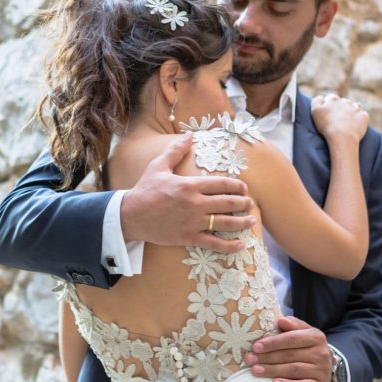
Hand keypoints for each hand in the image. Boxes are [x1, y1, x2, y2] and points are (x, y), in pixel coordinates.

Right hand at [120, 134, 254, 254]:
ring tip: (251, 220)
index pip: (221, 184)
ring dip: (242, 221)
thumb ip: (176, 151)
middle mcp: (195, 203)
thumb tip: (189, 136)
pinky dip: (229, 245)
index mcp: (189, 185)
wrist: (130, 215)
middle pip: (228, 202)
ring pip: (225, 222)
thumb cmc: (144, 190)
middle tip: (250, 203)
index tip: (244, 188)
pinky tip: (241, 244)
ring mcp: (193, 222)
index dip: (237, 186)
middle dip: (243, 203)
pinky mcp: (188, 237)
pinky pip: (214, 243)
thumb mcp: (158, 166)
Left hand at [245, 316, 332, 381]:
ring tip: (255, 371)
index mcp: (315, 337)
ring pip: (293, 370)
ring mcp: (321, 370)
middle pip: (290, 355)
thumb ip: (292, 324)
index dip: (272, 343)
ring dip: (272, 371)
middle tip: (250, 359)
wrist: (326, 365)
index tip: (255, 347)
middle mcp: (321, 353)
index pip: (291, 339)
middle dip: (267, 357)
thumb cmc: (307, 346)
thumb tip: (280, 320)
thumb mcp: (303, 331)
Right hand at [311, 93, 368, 144]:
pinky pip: (362, 114)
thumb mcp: (315, 111)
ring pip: (354, 106)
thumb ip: (316, 101)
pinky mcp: (364, 116)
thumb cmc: (326, 126)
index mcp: (333, 99)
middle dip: (340, 107)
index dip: (328, 104)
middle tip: (337, 118)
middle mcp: (345, 101)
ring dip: (351, 111)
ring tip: (347, 121)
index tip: (327, 112)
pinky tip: (355, 124)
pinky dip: (359, 118)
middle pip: (342, 102)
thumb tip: (321, 97)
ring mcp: (356, 108)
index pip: (330, 98)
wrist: (342, 137)